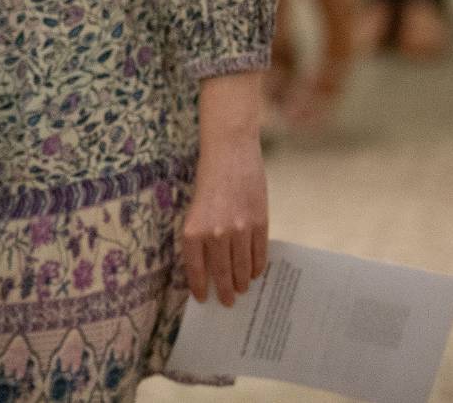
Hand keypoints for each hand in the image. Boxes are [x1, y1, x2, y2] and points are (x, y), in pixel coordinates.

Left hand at [180, 133, 268, 306]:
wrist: (229, 151)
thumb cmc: (208, 178)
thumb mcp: (196, 207)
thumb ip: (202, 235)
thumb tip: (210, 264)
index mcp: (193, 230)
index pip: (196, 268)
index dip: (200, 286)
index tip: (204, 299)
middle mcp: (215, 233)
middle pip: (221, 272)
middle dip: (225, 290)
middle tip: (228, 301)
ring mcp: (239, 229)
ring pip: (242, 266)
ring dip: (242, 281)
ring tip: (242, 289)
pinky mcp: (259, 222)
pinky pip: (259, 252)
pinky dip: (257, 266)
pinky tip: (255, 272)